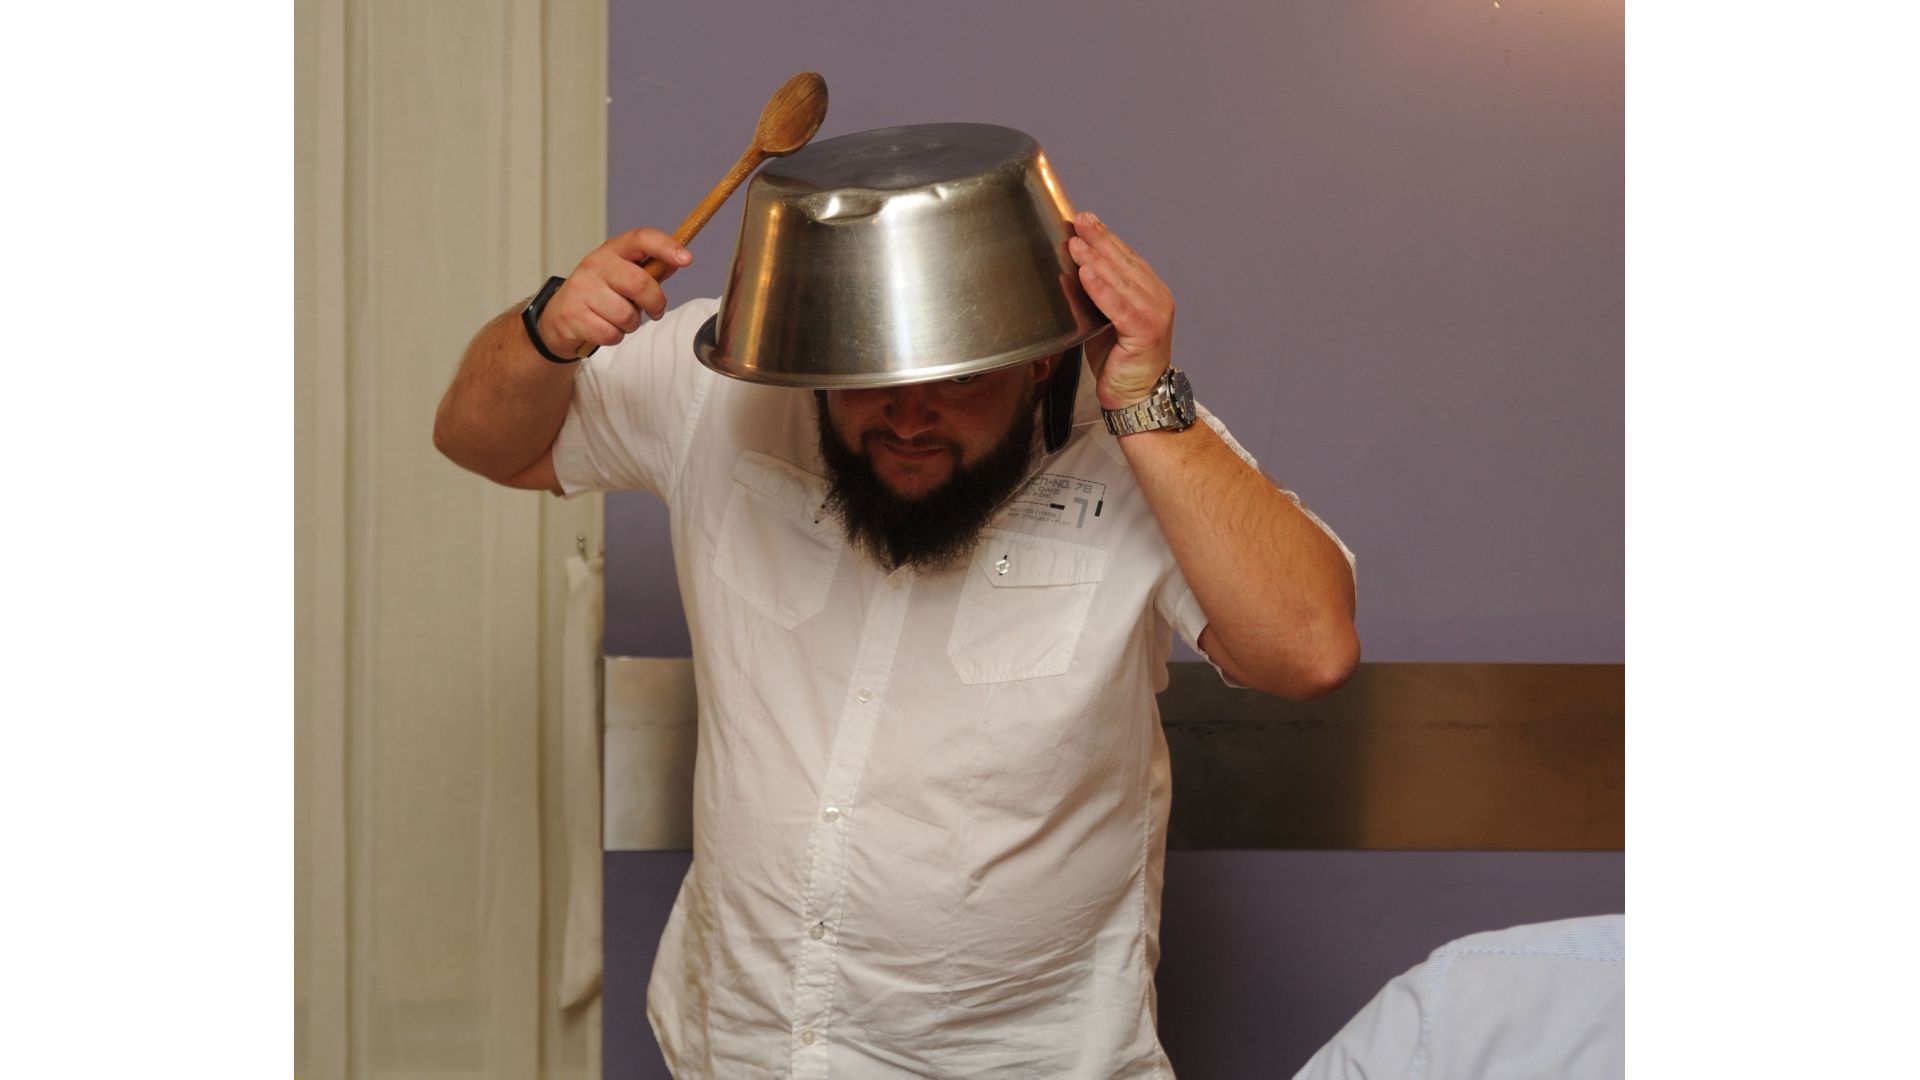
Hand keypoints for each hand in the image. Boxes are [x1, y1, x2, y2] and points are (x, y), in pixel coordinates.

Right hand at [537, 228, 691, 356]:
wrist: (557, 319)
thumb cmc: (597, 295)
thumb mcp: (622, 276)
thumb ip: (650, 270)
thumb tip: (679, 260)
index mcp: (611, 251)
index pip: (641, 239)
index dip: (666, 246)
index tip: (686, 258)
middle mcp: (595, 265)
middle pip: (639, 283)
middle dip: (655, 303)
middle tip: (654, 311)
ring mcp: (582, 289)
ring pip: (626, 314)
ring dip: (630, 324)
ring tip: (618, 320)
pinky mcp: (573, 315)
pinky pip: (611, 333)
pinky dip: (614, 337)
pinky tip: (603, 329)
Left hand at [1066, 211, 1174, 409]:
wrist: (1136, 398)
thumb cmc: (1121, 363)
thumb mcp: (1102, 322)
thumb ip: (1093, 298)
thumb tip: (1068, 272)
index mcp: (1150, 292)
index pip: (1126, 258)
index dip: (1106, 237)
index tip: (1086, 219)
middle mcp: (1157, 299)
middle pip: (1124, 263)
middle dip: (1100, 240)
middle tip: (1078, 220)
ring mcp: (1154, 314)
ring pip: (1121, 281)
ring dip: (1096, 259)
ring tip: (1075, 243)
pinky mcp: (1145, 332)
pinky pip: (1119, 306)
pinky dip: (1101, 288)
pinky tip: (1085, 273)